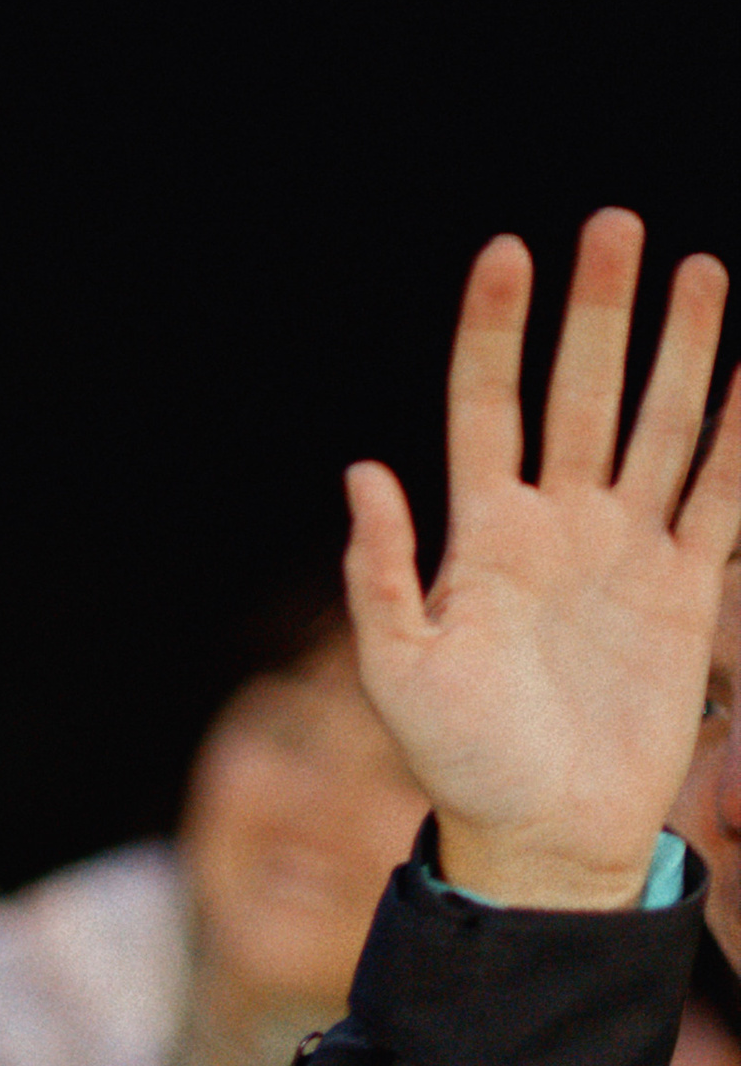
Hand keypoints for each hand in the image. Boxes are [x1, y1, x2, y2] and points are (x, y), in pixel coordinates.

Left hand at [345, 211, 740, 910]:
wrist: (543, 840)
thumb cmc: (461, 766)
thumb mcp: (400, 675)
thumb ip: (382, 576)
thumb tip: (363, 473)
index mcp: (483, 537)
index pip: (487, 406)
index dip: (494, 331)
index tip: (508, 252)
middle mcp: (556, 528)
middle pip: (580, 392)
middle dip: (599, 311)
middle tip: (616, 226)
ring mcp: (624, 553)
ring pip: (656, 424)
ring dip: (676, 349)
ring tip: (697, 268)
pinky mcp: (684, 592)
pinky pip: (718, 496)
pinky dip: (737, 436)